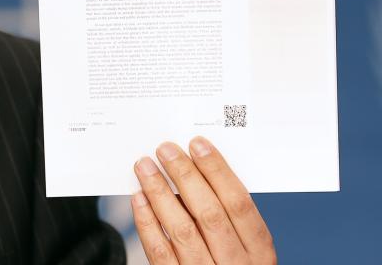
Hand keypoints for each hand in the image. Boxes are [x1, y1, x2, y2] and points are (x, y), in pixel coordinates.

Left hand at [131, 137, 275, 264]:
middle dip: (185, 176)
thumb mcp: (245, 246)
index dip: (218, 171)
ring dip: (160, 192)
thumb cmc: (231, 264)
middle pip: (209, 213)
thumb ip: (228, 215)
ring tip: (145, 167)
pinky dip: (147, 221)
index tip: (197, 145)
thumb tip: (195, 168)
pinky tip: (139, 198)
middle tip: (166, 149)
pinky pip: (159, 250)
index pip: (239, 204)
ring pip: (181, 230)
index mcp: (259, 251)